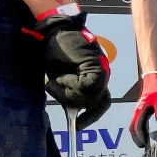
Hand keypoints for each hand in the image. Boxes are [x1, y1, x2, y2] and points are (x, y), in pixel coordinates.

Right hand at [33, 12, 110, 128]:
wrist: (54, 31)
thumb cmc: (56, 52)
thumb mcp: (62, 78)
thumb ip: (71, 92)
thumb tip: (72, 111)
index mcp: (97, 79)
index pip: (101, 103)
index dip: (91, 116)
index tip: (77, 126)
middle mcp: (103, 75)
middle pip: (96, 102)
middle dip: (74, 103)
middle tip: (55, 92)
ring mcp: (101, 69)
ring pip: (89, 96)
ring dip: (67, 92)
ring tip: (54, 81)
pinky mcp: (94, 64)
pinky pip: (85, 85)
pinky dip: (68, 84)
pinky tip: (57, 77)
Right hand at [130, 72, 156, 147]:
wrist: (152, 82)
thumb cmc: (156, 91)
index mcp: (140, 111)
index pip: (138, 127)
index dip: (141, 137)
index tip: (145, 144)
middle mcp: (137, 113)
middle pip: (133, 129)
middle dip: (137, 139)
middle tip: (143, 147)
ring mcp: (137, 113)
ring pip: (134, 127)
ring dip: (137, 136)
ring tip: (143, 144)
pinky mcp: (140, 112)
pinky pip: (137, 124)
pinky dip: (139, 131)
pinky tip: (145, 135)